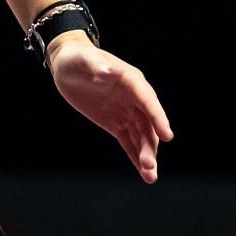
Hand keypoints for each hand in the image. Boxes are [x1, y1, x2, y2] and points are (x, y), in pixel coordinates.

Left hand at [47, 35, 174, 182]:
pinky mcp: (116, 124)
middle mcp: (134, 98)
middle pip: (147, 124)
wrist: (68, 66)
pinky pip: (129, 142)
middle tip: (150, 165)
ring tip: (150, 176)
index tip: (167, 136)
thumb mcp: (84, 59)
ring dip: (146, 156)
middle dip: (150, 145)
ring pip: (141, 137)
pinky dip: (136, 157)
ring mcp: (126, 112)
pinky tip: (144, 173)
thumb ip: (96, 64)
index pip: (148, 101)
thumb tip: (107, 70)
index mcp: (131, 80)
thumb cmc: (77, 58)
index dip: (158, 118)